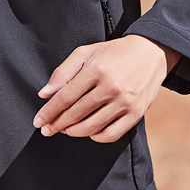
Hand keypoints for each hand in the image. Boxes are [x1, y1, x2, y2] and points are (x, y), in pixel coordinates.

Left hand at [33, 35, 179, 143]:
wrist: (151, 53)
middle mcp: (111, 87)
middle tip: (46, 130)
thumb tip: (44, 94)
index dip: (49, 111)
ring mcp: (125, 102)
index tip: (38, 121)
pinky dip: (96, 137)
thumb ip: (63, 72)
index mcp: (97, 69)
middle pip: (76, 113)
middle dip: (57, 124)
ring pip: (92, 127)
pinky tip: (87, 132)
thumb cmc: (114, 52)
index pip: (65, 97)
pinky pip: (111, 134)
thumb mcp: (86, 52)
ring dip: (73, 132)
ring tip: (64, 130)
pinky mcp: (136, 113)